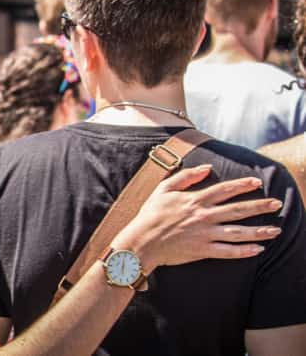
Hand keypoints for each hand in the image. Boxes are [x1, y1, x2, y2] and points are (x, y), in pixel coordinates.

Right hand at [112, 164, 280, 271]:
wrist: (142, 242)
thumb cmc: (150, 215)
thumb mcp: (163, 189)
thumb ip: (185, 176)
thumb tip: (206, 168)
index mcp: (194, 200)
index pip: (224, 190)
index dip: (242, 185)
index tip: (257, 182)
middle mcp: (203, 216)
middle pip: (237, 210)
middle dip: (260, 206)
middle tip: (277, 204)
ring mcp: (204, 234)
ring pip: (238, 232)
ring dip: (259, 231)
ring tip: (276, 230)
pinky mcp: (203, 250)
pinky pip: (228, 251)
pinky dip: (244, 251)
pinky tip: (258, 249)